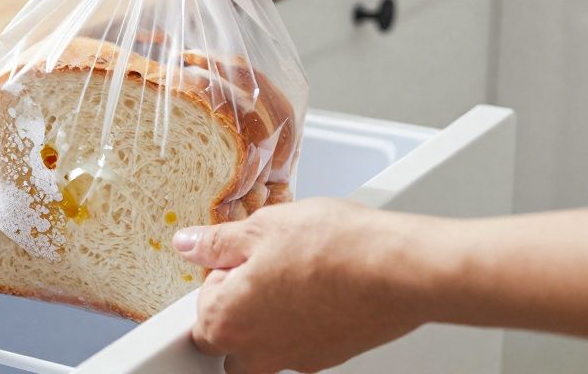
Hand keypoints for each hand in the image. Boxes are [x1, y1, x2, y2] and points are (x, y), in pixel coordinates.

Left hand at [173, 199, 431, 373]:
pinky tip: (321, 287)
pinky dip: (301, 322)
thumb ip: (216, 242)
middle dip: (237, 302)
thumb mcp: (261, 228)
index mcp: (227, 320)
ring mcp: (293, 360)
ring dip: (267, 316)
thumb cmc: (334, 248)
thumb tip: (188, 244)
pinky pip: (297, 345)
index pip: (201, 302)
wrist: (399, 271)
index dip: (221, 270)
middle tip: (265, 264)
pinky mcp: (327, 358)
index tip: (243, 252)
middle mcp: (256, 351)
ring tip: (295, 274)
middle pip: (226, 336)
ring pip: (262, 346)